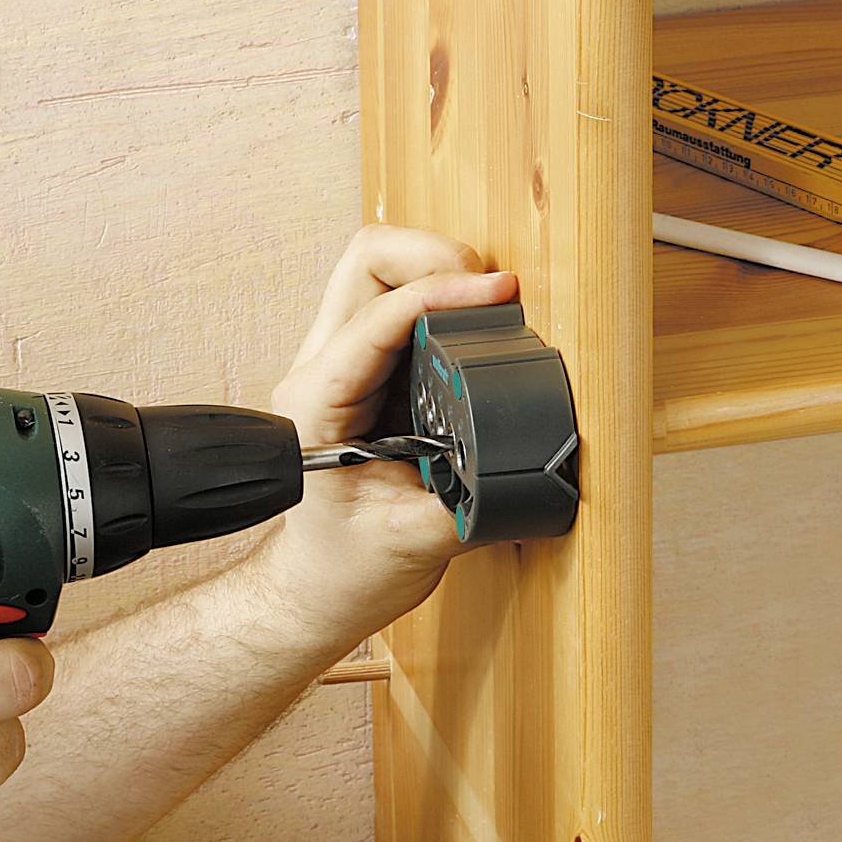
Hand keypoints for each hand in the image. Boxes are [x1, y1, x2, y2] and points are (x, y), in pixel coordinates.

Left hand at [262, 224, 516, 644]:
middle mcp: (324, 370)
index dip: (442, 293)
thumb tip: (523, 466)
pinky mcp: (374, 370)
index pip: (377, 318)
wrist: (324, 586)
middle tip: (493, 288)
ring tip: (493, 304)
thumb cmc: (349, 568)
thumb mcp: (416, 543)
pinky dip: (446, 299)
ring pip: (385, 271)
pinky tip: (481, 325)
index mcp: (318, 405)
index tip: (500, 294)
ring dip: (441, 272)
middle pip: (368, 261)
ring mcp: (347, 364)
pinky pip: (405, 303)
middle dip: (434, 254)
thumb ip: (470, 502)